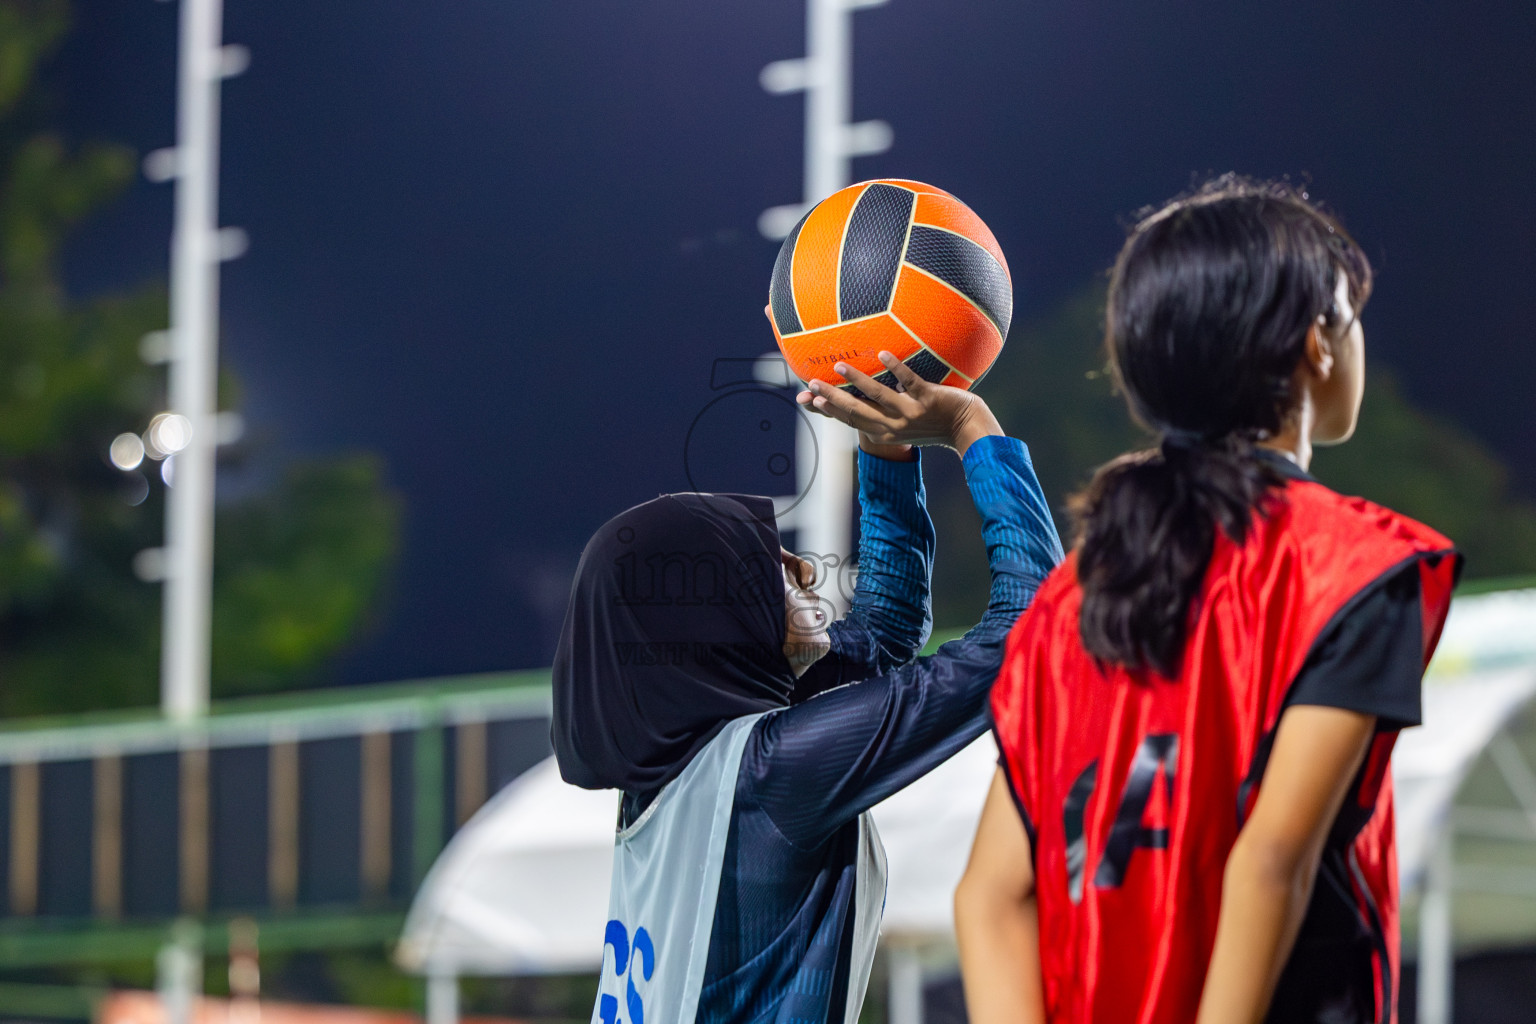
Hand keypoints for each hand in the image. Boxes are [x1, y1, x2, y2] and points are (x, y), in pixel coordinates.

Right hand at [795, 351, 1002, 455]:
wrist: (968, 428)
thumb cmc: (935, 423)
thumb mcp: (905, 427)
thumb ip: (885, 415)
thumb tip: (865, 397)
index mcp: (885, 433)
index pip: (851, 421)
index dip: (829, 410)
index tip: (810, 399)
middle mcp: (894, 426)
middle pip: (856, 410)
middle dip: (832, 397)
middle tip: (813, 383)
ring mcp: (911, 413)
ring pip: (877, 396)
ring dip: (856, 380)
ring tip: (839, 366)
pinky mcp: (928, 400)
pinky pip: (908, 381)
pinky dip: (895, 367)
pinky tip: (882, 355)